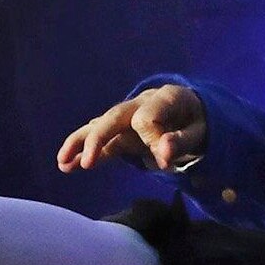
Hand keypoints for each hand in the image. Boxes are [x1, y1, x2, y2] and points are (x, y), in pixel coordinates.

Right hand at [57, 85, 206, 173]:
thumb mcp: (201, 132)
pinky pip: (102, 139)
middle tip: (87, 163)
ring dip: (80, 144)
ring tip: (63, 163)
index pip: (146, 118)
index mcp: (164, 98)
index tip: (165, 162)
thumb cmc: (200, 122)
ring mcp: (129, 116)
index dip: (152, 140)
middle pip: (113, 117)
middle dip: (98, 139)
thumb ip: (183, 141)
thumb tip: (163, 153)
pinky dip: (85, 151)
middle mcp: (140, 103)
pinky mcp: (123, 131)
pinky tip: (68, 165)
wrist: (195, 112)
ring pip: (100, 126)